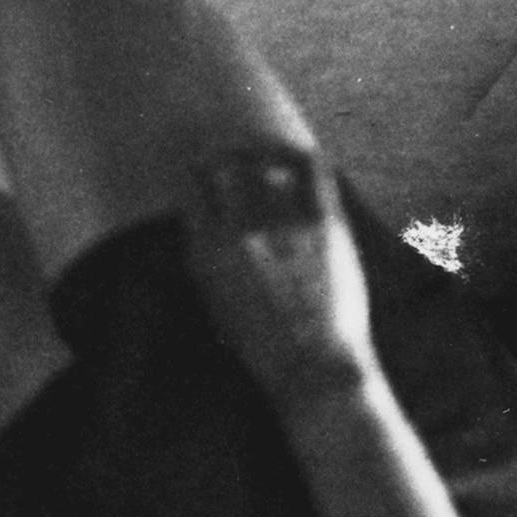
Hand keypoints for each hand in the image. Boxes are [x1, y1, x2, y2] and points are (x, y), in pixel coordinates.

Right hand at [182, 146, 377, 407]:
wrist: (313, 367)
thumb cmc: (263, 346)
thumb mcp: (214, 303)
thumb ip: (207, 259)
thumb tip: (206, 223)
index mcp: (206, 253)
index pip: (193, 188)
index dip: (198, 170)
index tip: (203, 166)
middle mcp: (239, 231)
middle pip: (225, 164)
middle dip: (225, 152)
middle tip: (230, 150)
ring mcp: (283, 224)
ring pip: (264, 160)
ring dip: (260, 150)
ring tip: (260, 149)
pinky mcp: (323, 222)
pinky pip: (310, 168)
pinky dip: (300, 153)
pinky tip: (296, 152)